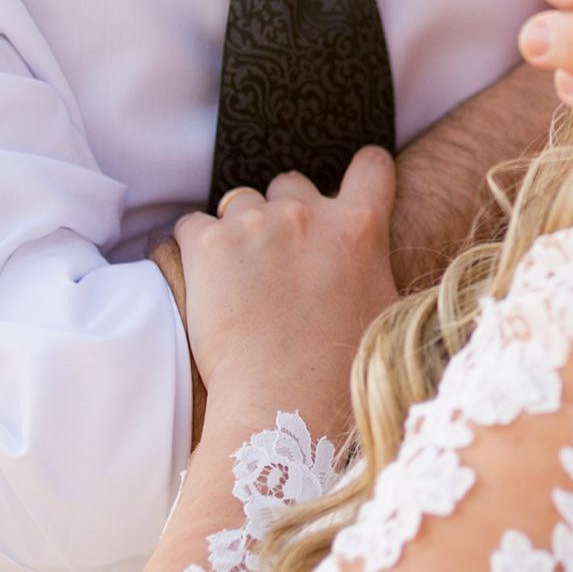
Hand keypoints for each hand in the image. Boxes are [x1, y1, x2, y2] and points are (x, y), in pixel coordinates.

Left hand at [172, 146, 398, 439]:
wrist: (285, 405)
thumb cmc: (340, 375)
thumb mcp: (381, 310)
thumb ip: (368, 265)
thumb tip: (357, 255)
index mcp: (360, 228)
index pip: (370, 166)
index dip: (361, 172)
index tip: (351, 185)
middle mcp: (307, 215)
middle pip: (290, 183)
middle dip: (284, 212)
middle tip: (277, 262)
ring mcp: (254, 225)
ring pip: (239, 203)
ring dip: (238, 231)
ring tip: (236, 282)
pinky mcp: (208, 244)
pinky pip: (191, 227)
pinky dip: (194, 249)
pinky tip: (203, 285)